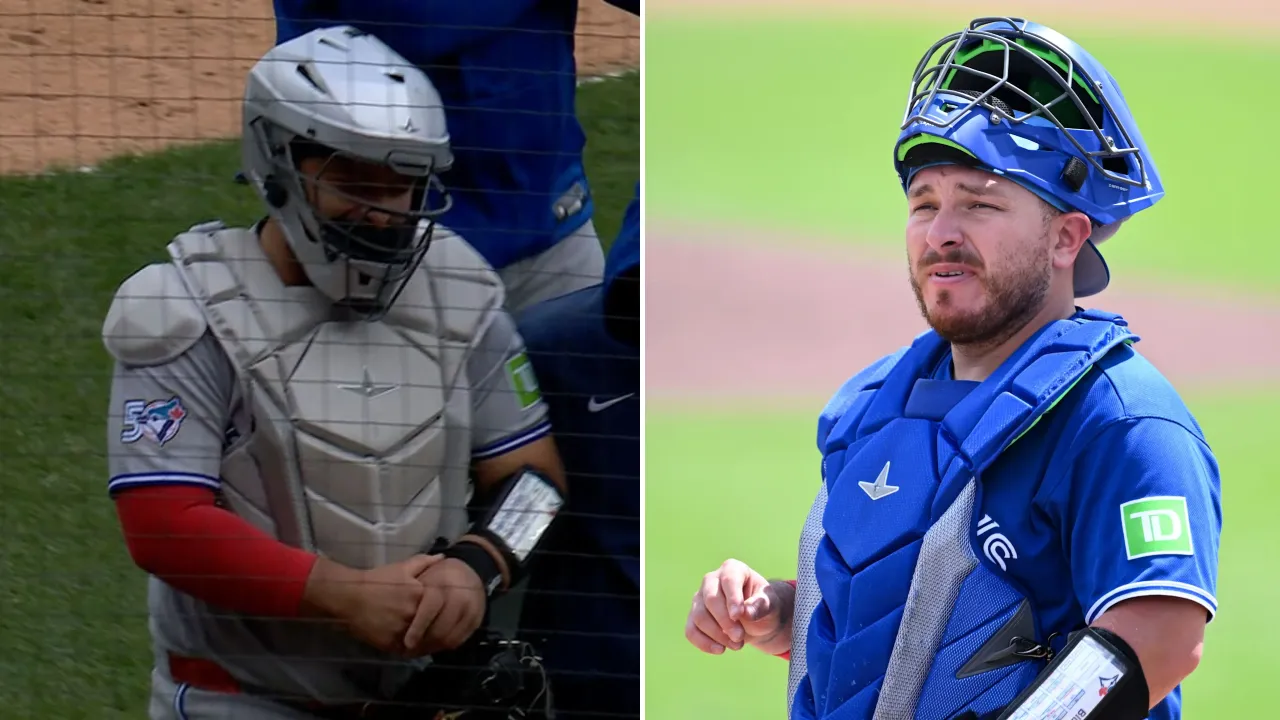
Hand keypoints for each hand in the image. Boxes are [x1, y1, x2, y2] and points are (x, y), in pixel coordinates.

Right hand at [301, 554, 443, 653]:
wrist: (349, 596)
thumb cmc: (377, 580)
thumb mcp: (401, 568)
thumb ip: (424, 562)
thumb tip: (443, 557)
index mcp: (419, 593)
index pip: (442, 608)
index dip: (445, 612)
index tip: (447, 613)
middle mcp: (413, 613)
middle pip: (434, 625)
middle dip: (438, 628)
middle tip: (442, 630)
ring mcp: (402, 630)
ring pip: (423, 640)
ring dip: (427, 641)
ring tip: (429, 640)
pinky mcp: (391, 644)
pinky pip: (408, 651)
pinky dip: (413, 650)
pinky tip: (414, 645)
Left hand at [402, 557, 486, 655]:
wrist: (469, 572)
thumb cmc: (438, 574)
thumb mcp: (422, 571)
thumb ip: (409, 580)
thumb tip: (390, 599)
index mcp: (442, 583)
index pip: (430, 608)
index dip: (418, 628)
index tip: (407, 643)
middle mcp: (459, 595)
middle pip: (441, 629)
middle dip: (424, 644)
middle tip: (410, 652)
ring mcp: (471, 608)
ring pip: (450, 638)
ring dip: (433, 648)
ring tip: (418, 651)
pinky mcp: (476, 620)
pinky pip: (459, 640)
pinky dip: (444, 646)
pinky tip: (432, 646)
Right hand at [685, 558, 793, 656]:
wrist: (757, 620)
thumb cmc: (764, 606)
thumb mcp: (770, 604)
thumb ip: (761, 605)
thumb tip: (746, 611)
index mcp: (733, 569)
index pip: (729, 580)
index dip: (732, 598)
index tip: (738, 616)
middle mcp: (712, 580)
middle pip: (711, 599)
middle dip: (724, 621)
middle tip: (740, 637)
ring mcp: (700, 598)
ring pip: (699, 616)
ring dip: (717, 635)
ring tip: (737, 645)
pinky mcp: (694, 616)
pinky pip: (691, 630)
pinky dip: (704, 643)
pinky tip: (720, 650)